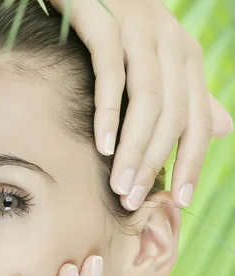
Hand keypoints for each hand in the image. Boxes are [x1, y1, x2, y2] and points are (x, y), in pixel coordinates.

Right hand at [49, 0, 233, 210]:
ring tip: (118, 185)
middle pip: (172, 116)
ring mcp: (140, 32)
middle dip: (154, 163)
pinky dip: (108, 112)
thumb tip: (223, 131)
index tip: (179, 200)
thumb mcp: (163, 64)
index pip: (197, 121)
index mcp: (188, 60)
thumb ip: (191, 98)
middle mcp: (172, 44)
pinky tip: (103, 145)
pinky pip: (111, 74)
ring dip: (133, 148)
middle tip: (132, 200)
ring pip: (146, 101)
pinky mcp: (107, 24)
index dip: (192, 163)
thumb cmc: (124, 30)